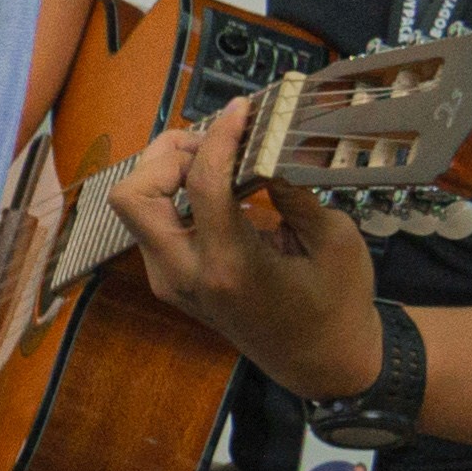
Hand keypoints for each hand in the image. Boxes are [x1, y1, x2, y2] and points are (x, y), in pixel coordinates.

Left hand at [116, 94, 381, 397]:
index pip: (201, 182)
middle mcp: (186, 274)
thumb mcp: (334, 240)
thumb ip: (294, 191)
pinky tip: (216, 185)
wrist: (320, 361)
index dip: (219, 135)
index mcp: (231, 266)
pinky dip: (173, 194)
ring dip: (164, 172)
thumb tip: (266, 144)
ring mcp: (171, 281)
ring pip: (134, 208)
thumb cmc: (337, 302)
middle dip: (166, 155)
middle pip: (134, 195)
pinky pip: (153, 224)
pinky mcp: (171, 280)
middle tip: (215, 142)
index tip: (242, 109)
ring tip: (215, 157)